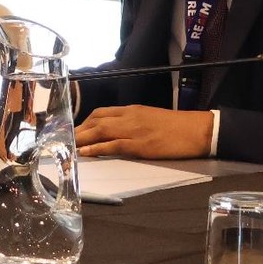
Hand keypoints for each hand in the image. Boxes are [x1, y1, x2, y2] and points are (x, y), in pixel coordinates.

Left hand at [74, 104, 214, 159]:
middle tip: (65, 141)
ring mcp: (134, 130)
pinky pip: (113, 146)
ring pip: (101, 131)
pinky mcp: (140, 145)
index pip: (101, 112)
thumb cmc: (177, 127)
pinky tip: (85, 153)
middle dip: (79, 130)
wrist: (197, 130)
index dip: (85, 122)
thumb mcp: (151, 119)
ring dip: (82, 139)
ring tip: (68, 147)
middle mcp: (130, 117)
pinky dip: (96, 148)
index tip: (75, 131)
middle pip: (96, 120)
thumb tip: (119, 131)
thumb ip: (134, 122)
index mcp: (133, 110)